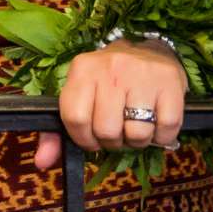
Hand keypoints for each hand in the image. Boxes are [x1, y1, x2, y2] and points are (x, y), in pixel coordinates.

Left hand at [34, 37, 185, 170]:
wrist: (149, 49)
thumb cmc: (109, 81)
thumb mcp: (80, 96)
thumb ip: (56, 131)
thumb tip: (42, 162)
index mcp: (82, 70)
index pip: (75, 119)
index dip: (85, 139)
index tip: (93, 139)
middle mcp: (111, 68)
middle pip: (107, 131)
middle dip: (113, 141)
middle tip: (118, 130)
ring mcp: (142, 74)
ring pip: (137, 134)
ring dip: (138, 140)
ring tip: (137, 125)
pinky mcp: (170, 82)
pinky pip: (166, 129)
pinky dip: (162, 137)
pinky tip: (157, 122)